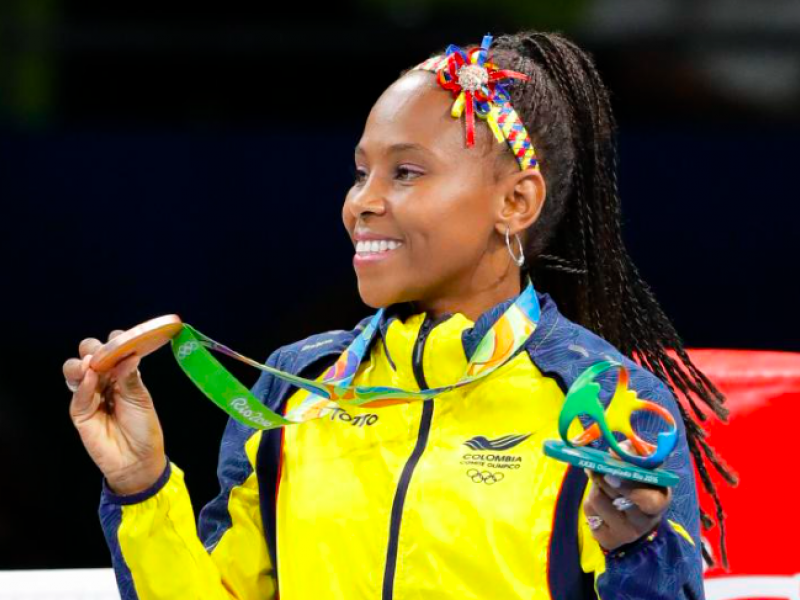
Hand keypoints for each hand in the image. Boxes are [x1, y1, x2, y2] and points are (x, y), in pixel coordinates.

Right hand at [63, 331, 165, 494]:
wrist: (137, 459)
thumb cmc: (143, 428)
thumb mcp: (141, 399)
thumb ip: (130, 377)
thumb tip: (129, 354)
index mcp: (121, 373)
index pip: (113, 350)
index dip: (115, 342)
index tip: (120, 339)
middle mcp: (103, 380)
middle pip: (90, 355)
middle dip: (93, 349)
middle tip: (102, 353)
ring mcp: (89, 394)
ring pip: (76, 370)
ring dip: (82, 364)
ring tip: (92, 365)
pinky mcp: (79, 411)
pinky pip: (78, 393)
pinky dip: (84, 384)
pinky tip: (91, 377)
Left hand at [583, 442, 671, 551]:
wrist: (629, 519)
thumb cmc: (638, 485)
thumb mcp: (642, 467)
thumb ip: (633, 453)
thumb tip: (616, 451)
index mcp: (660, 501)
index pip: (650, 500)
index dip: (629, 487)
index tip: (612, 473)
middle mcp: (645, 522)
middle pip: (618, 497)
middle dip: (604, 478)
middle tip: (596, 468)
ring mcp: (625, 533)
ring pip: (599, 500)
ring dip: (595, 486)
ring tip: (600, 483)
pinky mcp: (606, 537)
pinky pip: (590, 511)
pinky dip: (589, 499)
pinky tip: (598, 499)